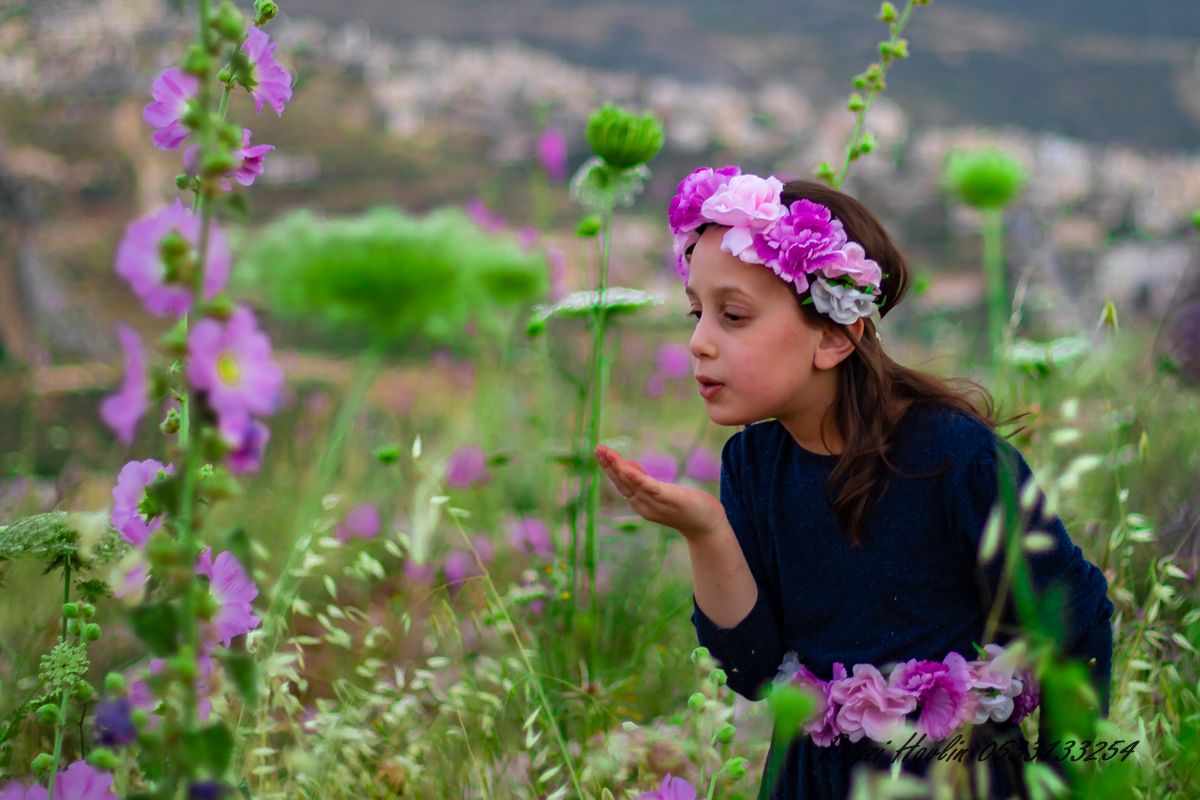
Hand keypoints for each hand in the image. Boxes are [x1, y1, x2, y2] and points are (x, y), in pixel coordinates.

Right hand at [594, 444, 725, 540]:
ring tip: (606, 453)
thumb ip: (646, 483)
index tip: (602, 452)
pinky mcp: (669, 499)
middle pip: (622, 483)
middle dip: (608, 465)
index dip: (610, 468)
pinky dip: (636, 478)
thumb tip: (629, 466)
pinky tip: (627, 467)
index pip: (621, 483)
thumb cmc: (687, 508)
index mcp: (641, 503)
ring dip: (617, 467)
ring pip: (631, 484)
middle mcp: (643, 505)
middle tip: (598, 448)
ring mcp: (655, 503)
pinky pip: (649, 487)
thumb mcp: (662, 492)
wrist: (708, 528)